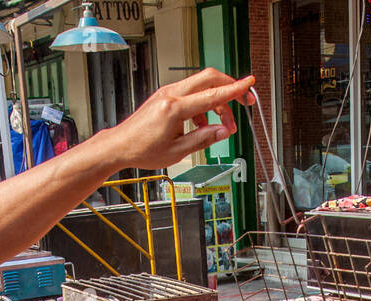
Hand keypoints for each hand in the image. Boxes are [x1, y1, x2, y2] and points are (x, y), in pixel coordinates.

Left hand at [104, 68, 255, 170]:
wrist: (121, 145)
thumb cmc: (142, 149)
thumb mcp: (177, 151)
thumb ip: (203, 139)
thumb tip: (223, 131)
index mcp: (174, 108)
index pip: (212, 95)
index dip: (235, 90)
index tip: (249, 84)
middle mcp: (170, 94)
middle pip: (209, 78)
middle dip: (230, 87)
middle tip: (244, 101)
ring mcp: (167, 92)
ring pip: (201, 85)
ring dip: (217, 102)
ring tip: (222, 125)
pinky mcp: (166, 96)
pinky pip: (191, 92)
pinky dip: (203, 105)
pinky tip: (203, 124)